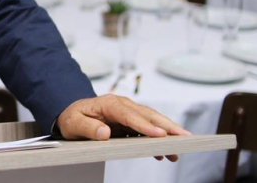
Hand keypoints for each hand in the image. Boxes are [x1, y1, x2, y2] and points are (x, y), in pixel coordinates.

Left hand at [57, 94, 189, 160]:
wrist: (72, 114)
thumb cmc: (73, 117)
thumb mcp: (74, 124)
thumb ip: (88, 128)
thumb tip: (105, 133)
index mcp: (109, 103)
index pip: (130, 115)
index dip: (146, 125)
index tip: (160, 134)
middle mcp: (122, 105)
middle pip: (148, 115)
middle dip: (167, 127)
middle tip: (184, 138)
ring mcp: (128, 112)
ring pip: (152, 121)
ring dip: (167, 134)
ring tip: (179, 149)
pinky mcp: (131, 121)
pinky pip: (148, 129)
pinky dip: (158, 139)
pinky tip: (164, 152)